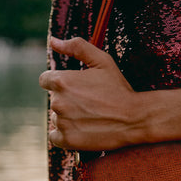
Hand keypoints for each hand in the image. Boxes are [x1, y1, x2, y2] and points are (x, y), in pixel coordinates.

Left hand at [40, 36, 139, 150]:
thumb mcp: (102, 61)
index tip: (78, 88)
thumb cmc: (119, 88)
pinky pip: (55, 136)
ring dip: (68, 117)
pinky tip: (82, 129)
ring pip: (56, 117)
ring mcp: (62, 122)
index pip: (46, 80)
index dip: (62, 83)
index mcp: (62, 81)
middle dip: (68, 100)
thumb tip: (53, 41)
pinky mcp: (67, 140)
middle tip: (91, 103)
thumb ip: (77, 47)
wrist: (135, 118)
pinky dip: (65, 134)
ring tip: (90, 116)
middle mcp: (58, 102)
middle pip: (54, 99)